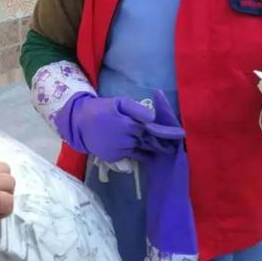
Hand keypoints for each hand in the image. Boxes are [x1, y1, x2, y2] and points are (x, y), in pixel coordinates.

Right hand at [53, 93, 184, 162]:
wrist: (80, 123)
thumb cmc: (102, 109)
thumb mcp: (119, 102)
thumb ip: (137, 110)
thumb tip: (153, 118)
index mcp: (129, 125)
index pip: (153, 130)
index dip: (167, 132)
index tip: (181, 134)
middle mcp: (126, 140)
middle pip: (149, 142)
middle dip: (162, 144)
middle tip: (175, 145)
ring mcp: (119, 151)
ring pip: (141, 151)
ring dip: (153, 150)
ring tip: (166, 150)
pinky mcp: (114, 158)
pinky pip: (131, 156)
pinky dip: (140, 154)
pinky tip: (148, 153)